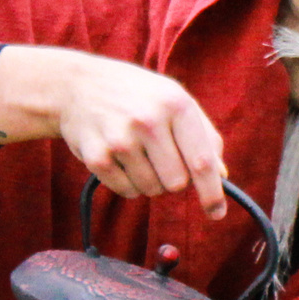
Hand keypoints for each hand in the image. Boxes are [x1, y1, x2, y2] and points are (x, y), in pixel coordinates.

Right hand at [0, 47, 226, 217]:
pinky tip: (119, 157)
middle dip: (173, 178)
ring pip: (151, 190)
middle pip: (176, 183)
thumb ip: (204, 136)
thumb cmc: (137, 95)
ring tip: (136, 151)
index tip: (217, 213)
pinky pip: (127, 191)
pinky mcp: (97, 157)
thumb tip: (221, 176)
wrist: (77, 86)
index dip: (212, 193)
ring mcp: (120, 139)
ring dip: (149, 180)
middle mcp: (148, 121)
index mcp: (176, 104)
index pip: (201, 161)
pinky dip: (128, 182)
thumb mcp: (175, 99)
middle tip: (160, 156)